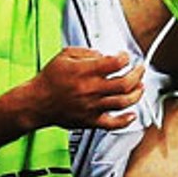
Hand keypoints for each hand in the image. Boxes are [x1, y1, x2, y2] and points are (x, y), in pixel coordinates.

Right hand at [29, 47, 145, 130]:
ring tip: (140, 87)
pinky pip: (113, 123)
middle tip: (140, 69)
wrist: (36, 103)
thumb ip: (86, 52)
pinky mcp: (91, 120)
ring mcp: (93, 106)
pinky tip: (132, 115)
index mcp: (85, 72)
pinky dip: (126, 120)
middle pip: (126, 83)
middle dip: (138, 74)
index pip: (116, 63)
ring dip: (137, 93)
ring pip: (124, 102)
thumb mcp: (64, 56)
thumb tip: (104, 55)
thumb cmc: (49, 80)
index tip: (125, 57)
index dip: (125, 58)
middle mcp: (92, 89)